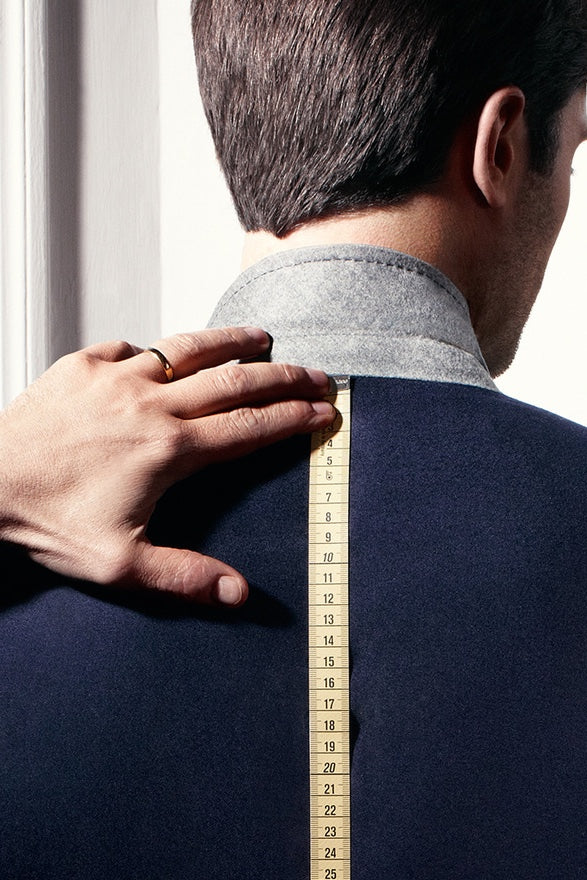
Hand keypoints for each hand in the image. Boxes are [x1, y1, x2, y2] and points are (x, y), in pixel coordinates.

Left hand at [0, 327, 334, 603]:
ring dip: (232, 342)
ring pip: (189, 350)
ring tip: (262, 337)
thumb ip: (185, 576)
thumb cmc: (47, 521)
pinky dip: (154, 351)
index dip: (293, 418)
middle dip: (284, 377)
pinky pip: (129, 348)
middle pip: (235, 382)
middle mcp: (151, 404)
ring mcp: (117, 377)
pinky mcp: (83, 365)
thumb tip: (240, 593)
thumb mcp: (120, 564)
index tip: (323, 410)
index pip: (249, 427)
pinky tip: (163, 355)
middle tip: (315, 374)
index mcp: (170, 450)